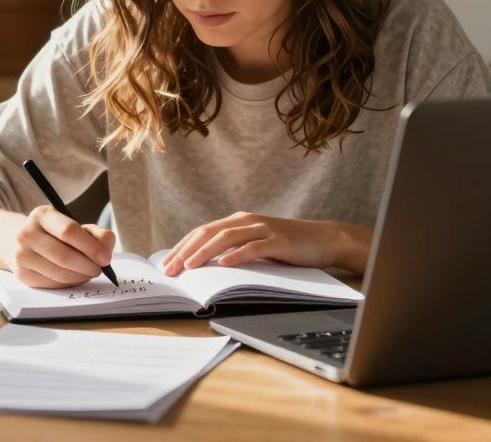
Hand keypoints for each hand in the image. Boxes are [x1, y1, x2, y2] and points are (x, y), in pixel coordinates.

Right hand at [0, 204, 116, 288]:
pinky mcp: (22, 274)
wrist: (18, 241)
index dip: (90, 247)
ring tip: (88, 273)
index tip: (105, 258)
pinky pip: (52, 284)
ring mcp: (21, 255)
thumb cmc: (54, 233)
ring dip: (80, 277)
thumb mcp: (73, 225)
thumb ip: (96, 234)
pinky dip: (69, 283)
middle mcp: (27, 233)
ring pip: (59, 273)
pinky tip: (74, 277)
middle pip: (64, 256)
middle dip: (87, 266)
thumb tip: (106, 251)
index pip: (68, 231)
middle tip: (99, 269)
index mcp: (41, 215)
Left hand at [159, 212, 371, 275]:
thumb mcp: (256, 245)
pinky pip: (252, 247)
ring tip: (190, 266)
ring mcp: (262, 229)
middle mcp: (246, 220)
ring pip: (226, 238)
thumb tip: (205, 265)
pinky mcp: (277, 240)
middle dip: (186, 251)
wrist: (323, 239)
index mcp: (238, 221)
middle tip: (171, 269)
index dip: (182, 247)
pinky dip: (236, 255)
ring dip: (205, 252)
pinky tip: (223, 264)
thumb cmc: (287, 246)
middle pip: (208, 233)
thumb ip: (234, 249)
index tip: (167, 264)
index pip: (202, 232)